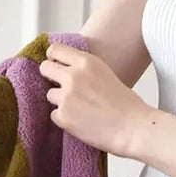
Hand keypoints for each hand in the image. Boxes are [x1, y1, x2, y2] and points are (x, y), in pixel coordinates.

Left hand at [39, 41, 153, 157]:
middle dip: (49, 76)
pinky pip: (54, 114)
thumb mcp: (105, 73)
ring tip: (79, 108)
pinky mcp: (62, 116)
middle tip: (60, 86)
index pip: (55, 49)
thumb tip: (65, 70)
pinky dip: (63, 118)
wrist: (131, 127)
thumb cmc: (124, 104)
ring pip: (50, 94)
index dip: (53, 58)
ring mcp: (65, 97)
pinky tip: (80, 120)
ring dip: (59, 101)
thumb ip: (84, 70)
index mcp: (86, 62)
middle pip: (44, 68)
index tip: (55, 63)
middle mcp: (73, 76)